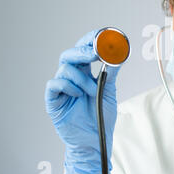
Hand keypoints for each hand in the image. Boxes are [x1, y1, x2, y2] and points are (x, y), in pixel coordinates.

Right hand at [44, 30, 120, 173]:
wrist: (96, 140)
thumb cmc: (101, 116)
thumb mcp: (109, 90)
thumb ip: (111, 72)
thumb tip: (119, 53)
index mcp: (84, 73)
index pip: (83, 50)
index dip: (89, 40)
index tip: (100, 34)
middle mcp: (71, 78)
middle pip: (69, 55)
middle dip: (82, 51)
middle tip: (95, 53)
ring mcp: (61, 89)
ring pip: (64, 69)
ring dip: (82, 78)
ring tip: (93, 92)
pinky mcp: (54, 101)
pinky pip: (54, 84)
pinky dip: (68, 86)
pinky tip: (78, 95)